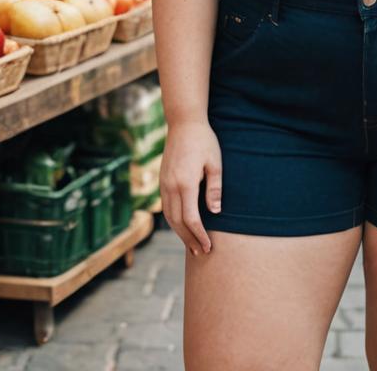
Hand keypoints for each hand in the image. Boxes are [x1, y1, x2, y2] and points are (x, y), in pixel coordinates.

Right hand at [160, 120, 221, 255]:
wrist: (183, 124)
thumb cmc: (204, 141)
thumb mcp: (215, 163)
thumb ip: (214, 188)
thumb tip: (215, 213)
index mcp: (185, 183)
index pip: (191, 218)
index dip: (199, 235)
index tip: (208, 246)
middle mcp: (171, 187)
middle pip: (177, 222)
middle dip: (189, 239)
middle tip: (201, 252)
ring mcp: (164, 184)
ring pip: (169, 217)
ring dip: (180, 233)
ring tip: (192, 245)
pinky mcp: (162, 181)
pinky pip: (166, 207)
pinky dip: (174, 221)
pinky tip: (183, 226)